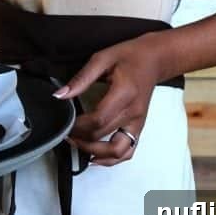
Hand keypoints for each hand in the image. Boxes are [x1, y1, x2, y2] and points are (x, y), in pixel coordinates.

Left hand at [54, 36, 158, 165]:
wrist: (154, 59)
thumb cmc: (129, 55)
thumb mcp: (102, 58)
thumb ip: (81, 78)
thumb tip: (60, 95)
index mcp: (125, 93)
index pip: (99, 119)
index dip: (79, 126)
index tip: (65, 122)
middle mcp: (134, 112)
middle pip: (104, 136)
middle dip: (81, 138)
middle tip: (65, 131)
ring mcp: (138, 123)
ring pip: (118, 151)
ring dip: (95, 153)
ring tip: (78, 144)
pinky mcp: (139, 127)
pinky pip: (128, 151)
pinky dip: (111, 159)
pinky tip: (95, 155)